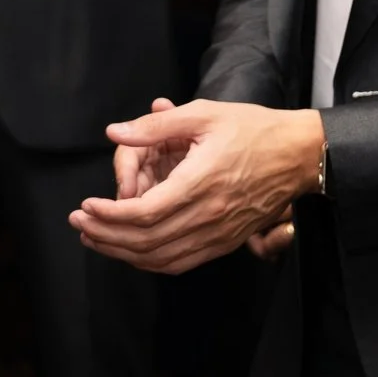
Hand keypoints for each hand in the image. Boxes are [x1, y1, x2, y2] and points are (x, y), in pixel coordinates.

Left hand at [68, 100, 325, 275]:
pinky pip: (183, 262)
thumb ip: (157, 125)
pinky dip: (152, 261)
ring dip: (124, 254)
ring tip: (95, 239)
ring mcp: (220, 234)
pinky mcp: (227, 242)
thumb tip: (115, 132)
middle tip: (79, 223)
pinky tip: (132, 251)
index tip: (85, 206)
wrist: (299, 155)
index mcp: (201, 183)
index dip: (109, 216)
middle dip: (107, 236)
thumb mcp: (203, 114)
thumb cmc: (252, 130)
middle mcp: (210, 215)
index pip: (145, 213)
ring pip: (163, 258)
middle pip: (148, 241)